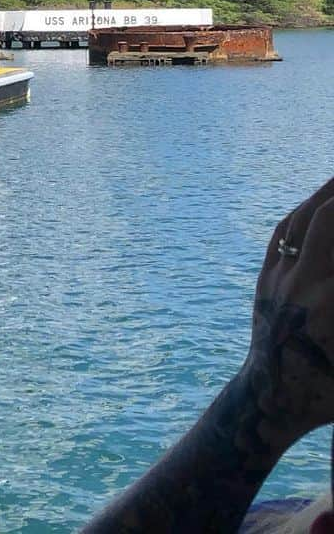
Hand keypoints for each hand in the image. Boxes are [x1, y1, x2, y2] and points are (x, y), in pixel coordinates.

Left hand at [242, 177, 333, 447]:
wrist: (275, 396)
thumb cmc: (333, 389)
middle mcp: (309, 285)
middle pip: (329, 221)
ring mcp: (282, 278)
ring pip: (304, 222)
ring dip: (327, 195)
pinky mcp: (265, 277)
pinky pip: (284, 235)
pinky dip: (305, 213)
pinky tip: (319, 203)